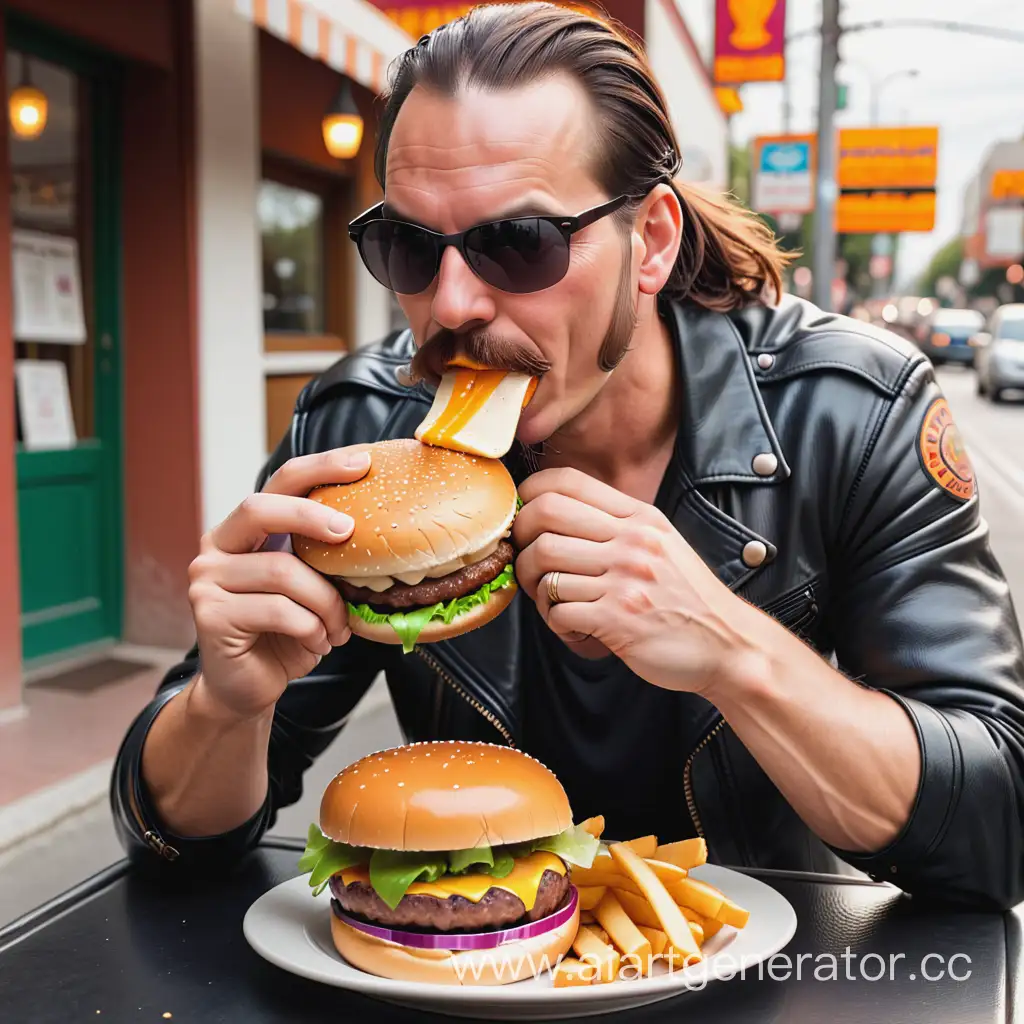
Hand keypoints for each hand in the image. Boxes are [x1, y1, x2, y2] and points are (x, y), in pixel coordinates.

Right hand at [186, 447, 370, 720]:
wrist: (250, 687)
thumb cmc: (286, 632)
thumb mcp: (312, 586)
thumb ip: (325, 557)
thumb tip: (382, 528)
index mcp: (245, 530)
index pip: (279, 482)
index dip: (320, 467)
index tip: (361, 462)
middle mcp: (218, 546)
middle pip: (262, 509)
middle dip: (311, 515)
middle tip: (348, 532)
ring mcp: (207, 579)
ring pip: (283, 571)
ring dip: (325, 602)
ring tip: (339, 628)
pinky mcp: (209, 613)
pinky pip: (277, 610)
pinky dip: (310, 628)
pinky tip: (316, 642)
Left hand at [512, 468, 752, 694]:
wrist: (728, 645)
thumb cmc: (688, 598)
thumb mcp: (662, 544)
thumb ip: (617, 526)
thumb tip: (554, 515)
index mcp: (639, 518)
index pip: (568, 483)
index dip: (531, 493)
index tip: (523, 515)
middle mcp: (631, 542)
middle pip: (544, 517)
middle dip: (521, 539)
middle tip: (528, 562)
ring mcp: (624, 580)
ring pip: (544, 566)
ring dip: (536, 587)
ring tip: (553, 600)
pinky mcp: (618, 619)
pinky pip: (557, 611)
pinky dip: (554, 622)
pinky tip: (574, 626)